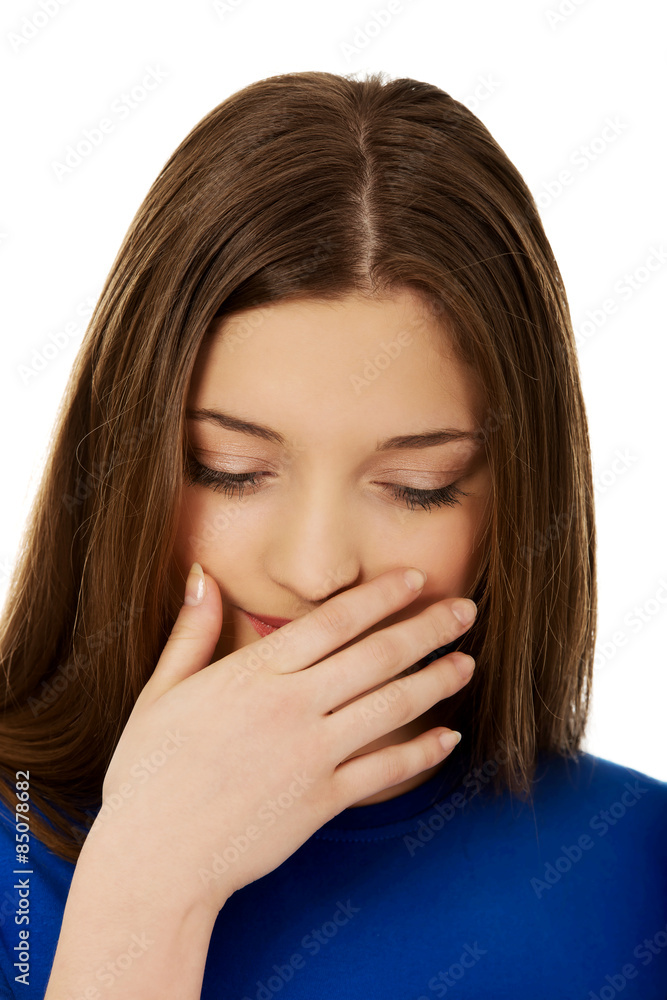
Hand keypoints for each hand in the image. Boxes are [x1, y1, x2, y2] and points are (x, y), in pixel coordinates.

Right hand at [94, 565, 476, 916]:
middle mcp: (292, 707)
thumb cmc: (149, 773)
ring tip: (467, 663)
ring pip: (391, 708)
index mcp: (255, 674)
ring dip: (435, 682)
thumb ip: (191, 632)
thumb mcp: (161, 693)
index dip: (381, 596)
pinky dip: (421, 754)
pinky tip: (448, 739)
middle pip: (376, 656)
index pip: (333, 621)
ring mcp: (312, 755)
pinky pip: (384, 771)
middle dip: (426, 628)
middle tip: (464, 610)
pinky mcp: (322, 802)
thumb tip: (203, 574)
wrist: (154, 861)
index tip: (415, 578)